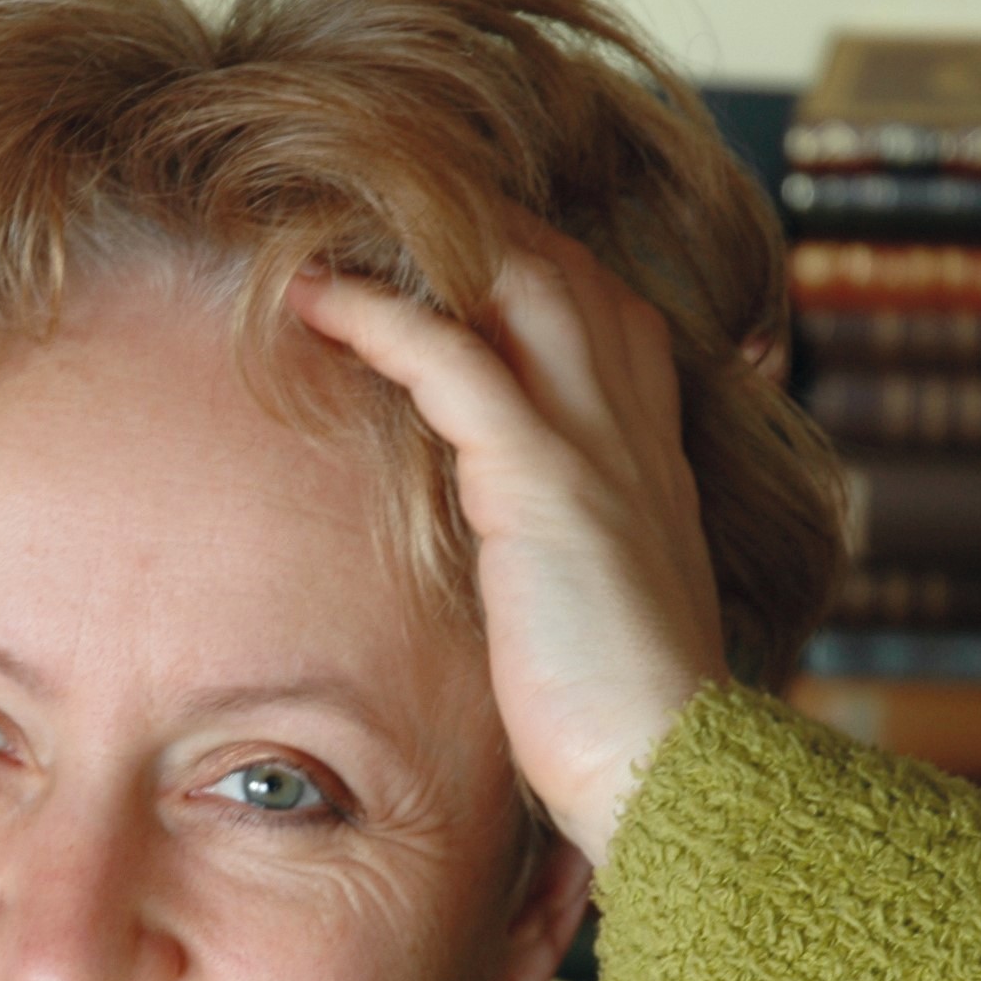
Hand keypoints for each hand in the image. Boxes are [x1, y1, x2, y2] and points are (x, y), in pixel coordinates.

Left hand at [285, 222, 727, 868]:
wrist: (665, 768)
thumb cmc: (619, 710)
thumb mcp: (597, 599)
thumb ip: (565, 540)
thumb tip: (509, 537)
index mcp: (653, 448)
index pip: (601, 305)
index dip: (524, 262)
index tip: (438, 249)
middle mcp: (636, 423)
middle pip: (560, 267)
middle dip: (469, 225)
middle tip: (368, 212)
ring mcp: (596, 444)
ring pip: (514, 283)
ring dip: (415, 246)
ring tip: (323, 231)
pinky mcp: (544, 481)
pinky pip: (454, 360)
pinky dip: (380, 317)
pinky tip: (315, 297)